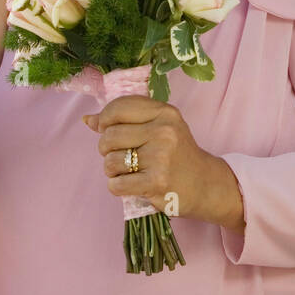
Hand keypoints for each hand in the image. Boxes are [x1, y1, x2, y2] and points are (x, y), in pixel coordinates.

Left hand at [83, 96, 243, 230]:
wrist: (206, 185)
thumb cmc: (177, 154)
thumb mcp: (159, 128)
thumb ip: (125, 120)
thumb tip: (88, 120)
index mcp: (164, 112)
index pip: (118, 108)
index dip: (104, 120)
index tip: (107, 129)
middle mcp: (164, 131)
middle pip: (109, 136)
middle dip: (106, 148)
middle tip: (120, 155)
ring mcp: (161, 157)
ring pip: (110, 161)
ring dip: (112, 170)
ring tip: (128, 171)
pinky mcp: (156, 183)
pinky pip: (116, 184)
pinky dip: (117, 187)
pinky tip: (131, 185)